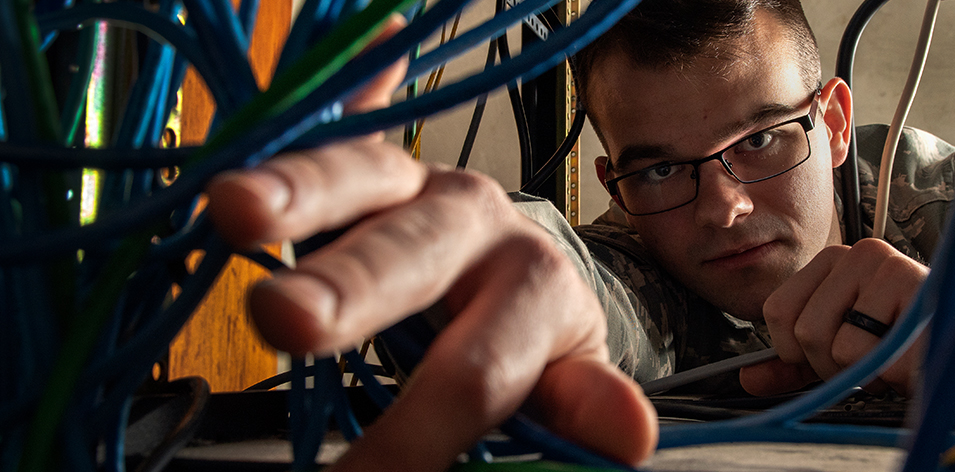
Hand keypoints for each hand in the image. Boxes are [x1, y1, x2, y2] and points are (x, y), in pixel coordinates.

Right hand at [205, 16, 655, 470]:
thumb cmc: (527, 333)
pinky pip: (326, 132)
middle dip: (349, 287)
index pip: (474, 371)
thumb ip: (580, 398)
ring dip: (294, 192)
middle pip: (411, 256)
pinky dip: (292, 127)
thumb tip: (633, 439)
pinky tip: (254, 126)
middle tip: (287, 321)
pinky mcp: (361, 161)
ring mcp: (413, 178)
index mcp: (532, 285)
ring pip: (359, 176)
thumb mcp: (560, 370)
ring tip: (233, 209)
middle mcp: (474, 219)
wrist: (515, 266)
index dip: (415, 438)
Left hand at [740, 239, 954, 395]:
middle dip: (837, 368)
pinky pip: (886, 358)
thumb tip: (747, 378)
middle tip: (875, 362)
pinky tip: (920, 362)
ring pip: (844, 349)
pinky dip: (901, 377)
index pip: (778, 313)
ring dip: (872, 374)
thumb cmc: (908, 346)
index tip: (837, 356)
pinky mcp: (925, 291)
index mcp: (833, 261)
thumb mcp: (842, 357)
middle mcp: (860, 253)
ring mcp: (895, 267)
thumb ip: (794, 366)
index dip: (799, 353)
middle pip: (808, 333)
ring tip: (899, 359)